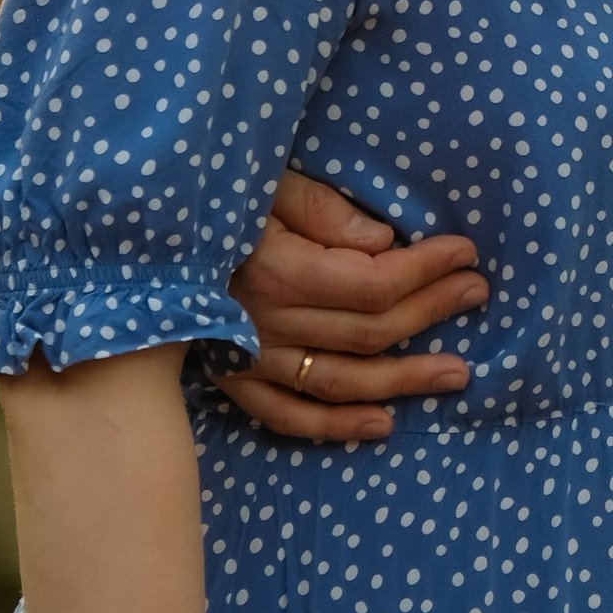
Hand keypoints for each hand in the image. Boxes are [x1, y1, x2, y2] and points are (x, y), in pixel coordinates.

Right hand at [216, 170, 488, 445]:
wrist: (134, 251)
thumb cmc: (209, 204)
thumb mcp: (264, 185)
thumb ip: (322, 210)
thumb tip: (384, 242)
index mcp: (278, 271)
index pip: (373, 283)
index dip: (426, 269)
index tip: (466, 252)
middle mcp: (266, 325)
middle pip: (369, 331)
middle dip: (432, 312)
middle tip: (478, 295)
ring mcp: (250, 362)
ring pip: (342, 381)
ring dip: (405, 380)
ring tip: (458, 372)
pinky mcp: (233, 382)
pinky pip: (290, 417)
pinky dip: (338, 427)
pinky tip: (384, 425)